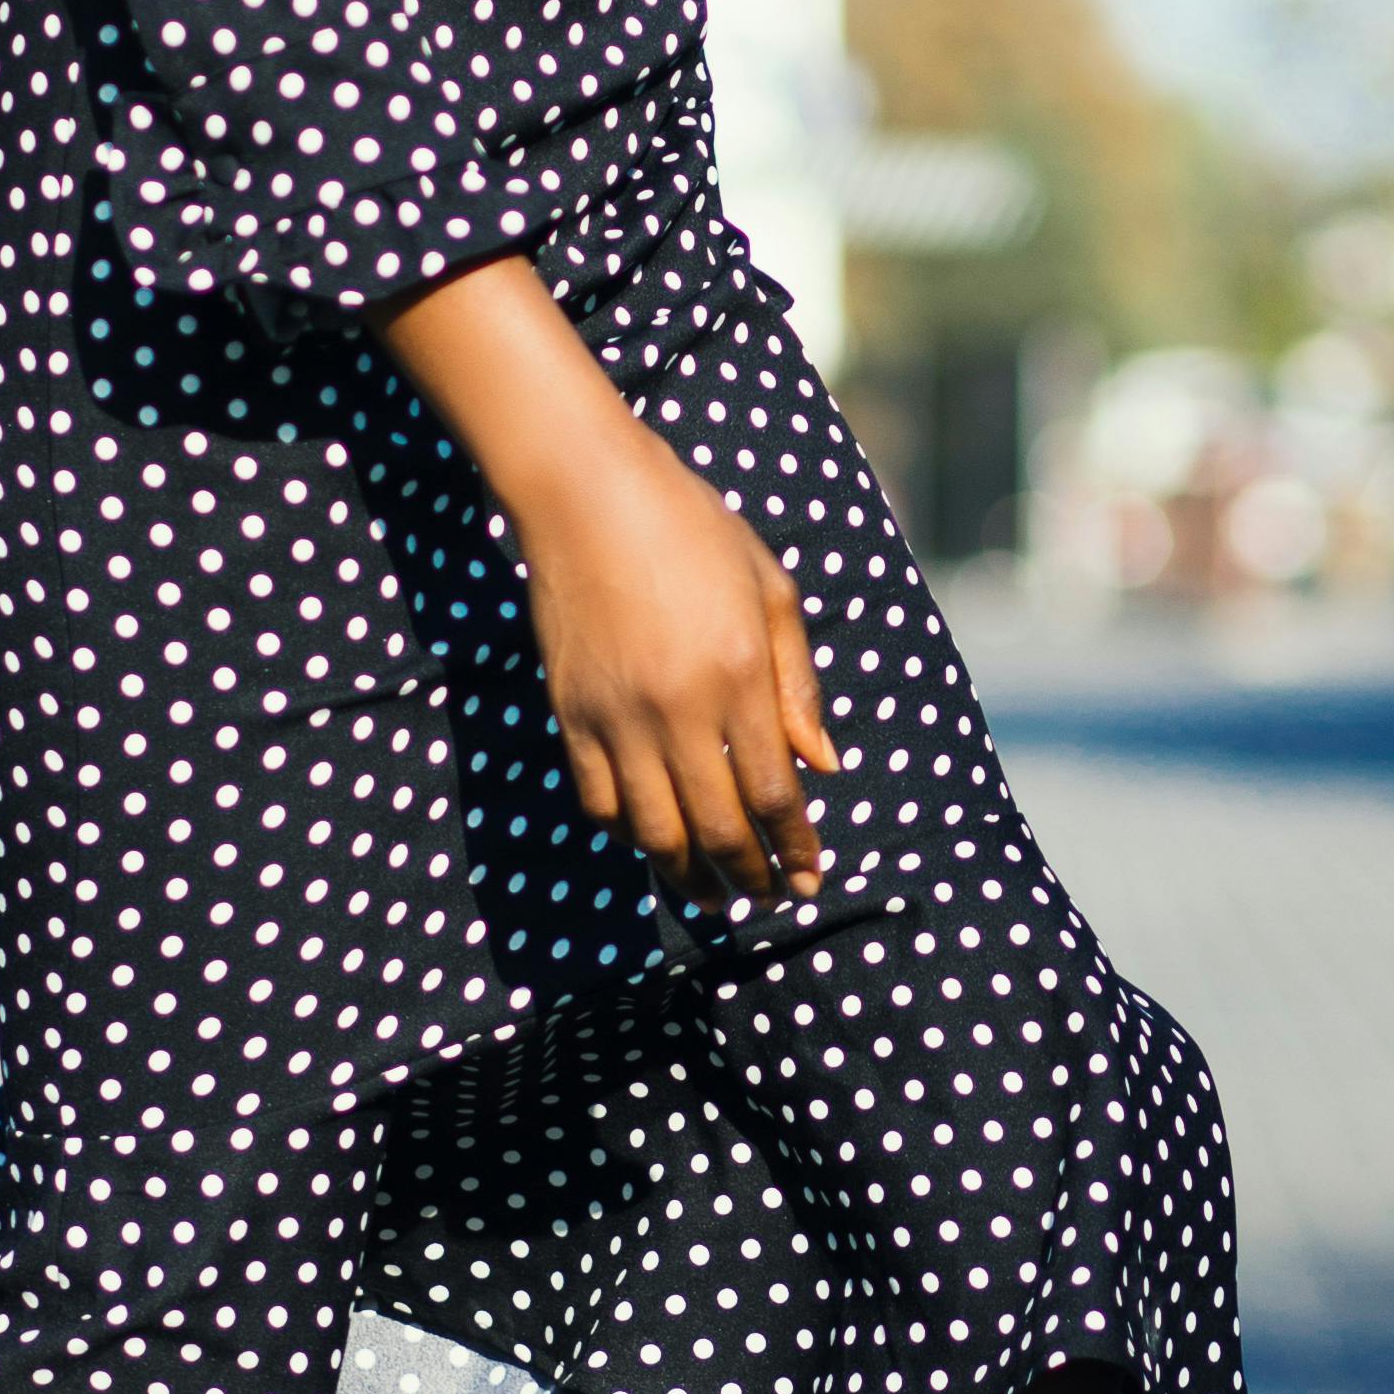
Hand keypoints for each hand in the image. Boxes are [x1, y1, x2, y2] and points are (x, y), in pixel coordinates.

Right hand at [379, 257, 841, 905]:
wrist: (585, 494)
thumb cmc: (690, 529)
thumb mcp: (769, 591)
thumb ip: (797, 686)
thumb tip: (821, 768)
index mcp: (737, 674)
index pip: (772, 794)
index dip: (794, 848)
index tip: (808, 879)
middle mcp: (677, 708)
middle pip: (718, 828)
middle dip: (749, 876)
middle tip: (768, 899)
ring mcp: (617, 717)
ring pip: (655, 832)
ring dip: (690, 876)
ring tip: (714, 897)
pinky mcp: (572, 715)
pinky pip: (600, 803)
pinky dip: (631, 836)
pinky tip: (655, 842)